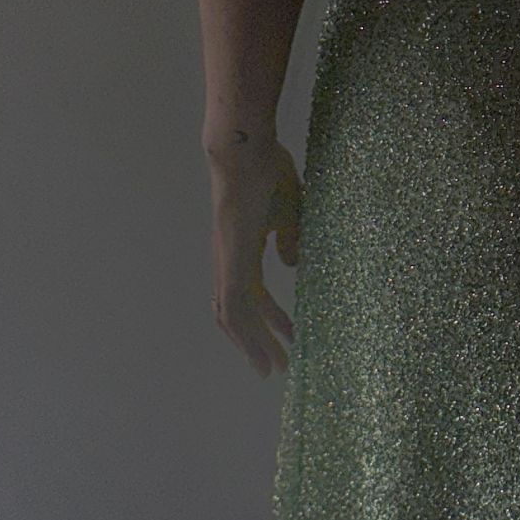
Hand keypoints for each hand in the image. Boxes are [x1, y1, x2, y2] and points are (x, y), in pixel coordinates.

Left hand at [207, 137, 301, 378]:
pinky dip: (245, 331)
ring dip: (252, 345)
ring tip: (274, 368)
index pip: (252, 294)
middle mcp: (230, 261)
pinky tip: (260, 348)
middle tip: (278, 367)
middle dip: (258, 342)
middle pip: (237, 314)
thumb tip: (292, 265)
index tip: (290, 338)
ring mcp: (227, 262)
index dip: (270, 318)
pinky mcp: (231, 261)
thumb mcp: (290, 210)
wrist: (245, 150)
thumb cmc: (269, 170)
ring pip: (233, 317)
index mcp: (243, 249)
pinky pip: (234, 306)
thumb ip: (291, 238)